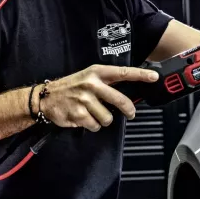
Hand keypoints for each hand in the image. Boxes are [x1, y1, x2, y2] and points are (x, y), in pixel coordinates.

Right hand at [37, 65, 158, 131]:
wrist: (45, 98)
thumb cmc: (70, 87)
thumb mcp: (88, 77)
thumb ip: (106, 83)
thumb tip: (128, 93)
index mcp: (96, 73)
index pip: (122, 72)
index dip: (140, 75)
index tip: (154, 76)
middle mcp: (91, 84)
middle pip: (120, 100)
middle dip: (128, 110)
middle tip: (130, 113)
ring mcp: (84, 100)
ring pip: (108, 118)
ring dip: (103, 120)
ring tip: (92, 113)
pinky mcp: (78, 114)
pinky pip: (95, 126)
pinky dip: (92, 125)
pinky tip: (83, 118)